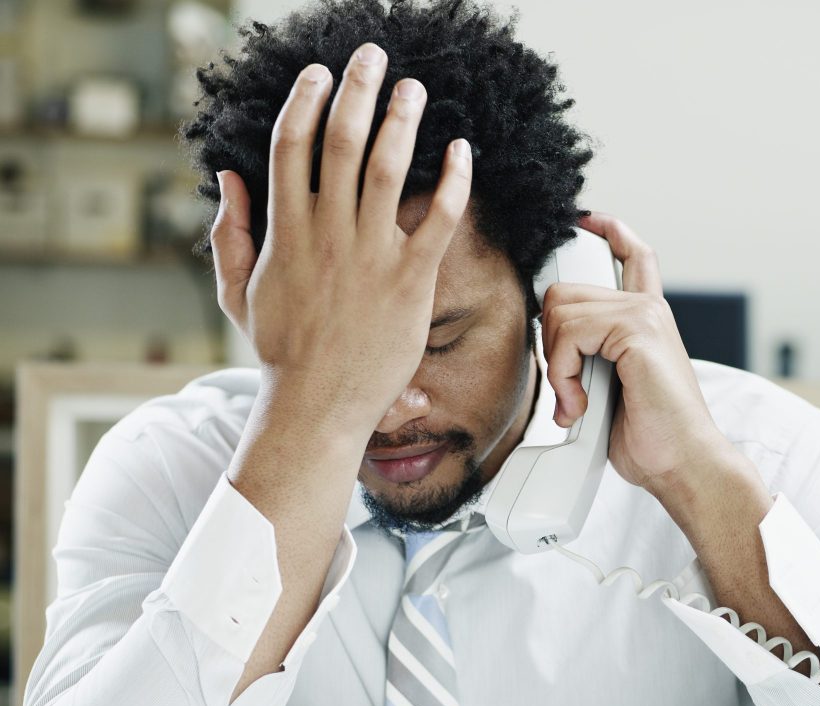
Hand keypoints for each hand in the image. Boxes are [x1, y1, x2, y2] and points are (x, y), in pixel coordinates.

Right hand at [208, 43, 471, 440]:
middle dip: (357, 90)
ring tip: (415, 89)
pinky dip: (452, 181)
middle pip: (340, 141)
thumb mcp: (237, 291)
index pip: (291, 145)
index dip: (305, 101)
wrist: (317, 406)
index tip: (318, 73)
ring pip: (387, 168)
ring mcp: (369, 256)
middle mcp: (326, 234)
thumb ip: (231, 232)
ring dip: (403, 120)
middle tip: (373, 56)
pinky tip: (461, 150)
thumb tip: (228, 177)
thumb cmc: (280, 352)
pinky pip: (436, 219)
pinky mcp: (409, 282)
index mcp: (284, 231)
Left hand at [540, 212, 736, 495]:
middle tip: (568, 388)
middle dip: (551, 342)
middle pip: (566, 291)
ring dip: (557, 366)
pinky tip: (580, 404)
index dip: (609, 231)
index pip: (633, 256)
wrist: (683, 463)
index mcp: (648, 320)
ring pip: (560, 311)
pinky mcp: (638, 329)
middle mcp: (649, 309)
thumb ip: (591, 358)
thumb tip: (553, 349)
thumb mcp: (612, 389)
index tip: (585, 220)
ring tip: (577, 402)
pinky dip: (563, 374)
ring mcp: (645, 315)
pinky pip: (570, 333)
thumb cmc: (653, 438)